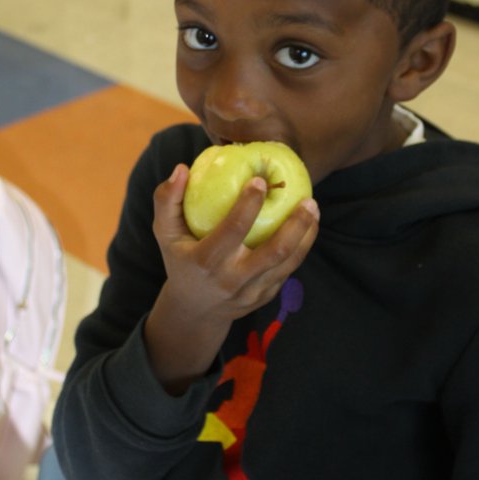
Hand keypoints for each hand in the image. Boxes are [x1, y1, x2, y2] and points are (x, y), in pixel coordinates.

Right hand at [143, 162, 318, 392]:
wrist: (195, 310)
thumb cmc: (180, 259)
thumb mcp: (165, 233)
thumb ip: (167, 200)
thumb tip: (181, 169)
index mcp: (206, 261)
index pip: (233, 230)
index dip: (248, 204)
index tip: (260, 180)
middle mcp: (232, 280)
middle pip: (274, 251)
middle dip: (296, 223)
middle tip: (308, 199)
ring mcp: (252, 292)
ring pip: (288, 262)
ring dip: (306, 234)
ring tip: (313, 208)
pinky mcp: (266, 297)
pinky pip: (289, 270)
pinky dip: (302, 246)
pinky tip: (307, 226)